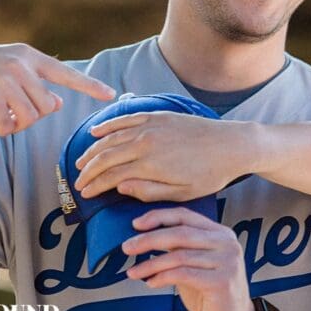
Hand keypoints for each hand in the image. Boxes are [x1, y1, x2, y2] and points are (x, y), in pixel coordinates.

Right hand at [0, 44, 115, 135]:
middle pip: (47, 106)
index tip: (111, 94)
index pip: (65, 73)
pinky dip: (2, 131)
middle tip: (10, 110)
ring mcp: (5, 81)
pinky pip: (10, 127)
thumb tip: (59, 103)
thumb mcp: (8, 71)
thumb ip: (34, 83)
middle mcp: (20, 65)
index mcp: (28, 56)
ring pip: (31, 118)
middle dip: (33, 115)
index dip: (89, 86)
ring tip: (0, 114)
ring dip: (17, 124)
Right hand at [73, 112, 250, 200]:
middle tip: (78, 182)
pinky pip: (126, 119)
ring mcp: (151, 126)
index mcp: (150, 164)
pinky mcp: (159, 116)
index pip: (110, 176)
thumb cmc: (210, 174)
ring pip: (111, 137)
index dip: (94, 186)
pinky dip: (108, 125)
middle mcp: (145, 142)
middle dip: (88, 170)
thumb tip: (119, 187)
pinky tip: (96, 132)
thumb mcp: (182, 192)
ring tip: (81, 162)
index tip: (85, 194)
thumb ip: (148, 191)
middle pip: (106, 156)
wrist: (232, 145)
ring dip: (92, 150)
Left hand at [123, 207, 261, 310]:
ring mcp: (227, 262)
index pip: (186, 216)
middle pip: (180, 233)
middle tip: (127, 247)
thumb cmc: (210, 293)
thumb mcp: (195, 265)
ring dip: (151, 264)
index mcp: (221, 233)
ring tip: (133, 272)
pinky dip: (162, 278)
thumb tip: (145, 238)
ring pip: (179, 256)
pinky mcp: (221, 281)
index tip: (136, 224)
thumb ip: (179, 249)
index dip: (159, 217)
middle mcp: (227, 243)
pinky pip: (183, 274)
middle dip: (149, 239)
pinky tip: (151, 283)